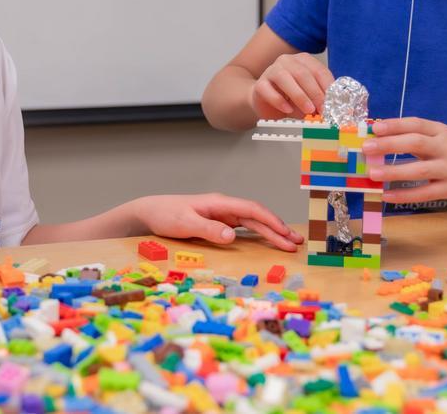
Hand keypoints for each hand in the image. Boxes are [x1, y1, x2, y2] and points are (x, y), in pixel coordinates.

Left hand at [131, 193, 304, 251]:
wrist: (150, 211)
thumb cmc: (166, 214)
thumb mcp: (184, 223)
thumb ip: (208, 229)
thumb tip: (232, 236)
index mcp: (219, 203)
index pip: (252, 210)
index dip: (271, 221)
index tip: (285, 233)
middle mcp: (224, 207)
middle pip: (256, 216)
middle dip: (277, 229)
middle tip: (295, 243)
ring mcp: (222, 214)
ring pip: (252, 222)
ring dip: (271, 232)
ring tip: (289, 242)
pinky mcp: (218, 222)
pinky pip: (244, 227)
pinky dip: (258, 233)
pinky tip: (268, 239)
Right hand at [250, 53, 333, 118]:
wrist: (264, 101)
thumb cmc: (290, 98)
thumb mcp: (309, 98)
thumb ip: (320, 101)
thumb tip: (335, 112)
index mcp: (303, 61)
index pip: (319, 71)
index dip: (327, 87)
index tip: (332, 103)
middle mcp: (287, 61)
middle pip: (303, 74)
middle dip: (315, 93)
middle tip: (322, 109)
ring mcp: (271, 71)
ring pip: (285, 79)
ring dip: (299, 96)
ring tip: (308, 110)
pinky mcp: (260, 84)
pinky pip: (268, 90)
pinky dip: (279, 101)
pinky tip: (287, 110)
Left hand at [361, 118, 446, 203]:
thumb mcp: (446, 135)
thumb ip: (420, 136)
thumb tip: (383, 136)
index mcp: (443, 131)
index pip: (417, 124)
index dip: (395, 125)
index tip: (375, 127)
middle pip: (416, 144)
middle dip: (389, 145)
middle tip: (366, 148)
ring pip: (419, 170)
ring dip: (393, 172)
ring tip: (372, 174)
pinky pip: (424, 193)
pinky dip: (404, 195)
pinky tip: (387, 196)